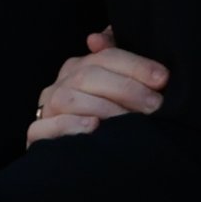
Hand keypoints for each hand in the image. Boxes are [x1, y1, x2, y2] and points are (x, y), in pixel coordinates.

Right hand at [26, 26, 169, 145]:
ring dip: (104, 108)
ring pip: (68, 99)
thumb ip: (121, 64)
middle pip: (89, 76)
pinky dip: (69, 125)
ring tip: (130, 120)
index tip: (163, 79)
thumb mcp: (121, 90)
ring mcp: (47, 109)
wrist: (84, 164)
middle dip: (126, 89)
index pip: (106, 57)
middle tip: (154, 105)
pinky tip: (93, 126)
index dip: (136, 66)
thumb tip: (101, 37)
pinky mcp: (37, 136)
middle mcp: (61, 85)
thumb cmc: (110, 119)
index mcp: (79, 68)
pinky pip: (44, 127)